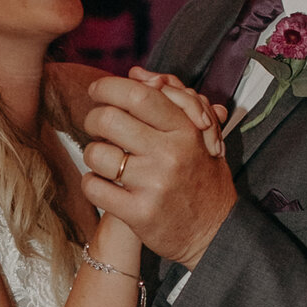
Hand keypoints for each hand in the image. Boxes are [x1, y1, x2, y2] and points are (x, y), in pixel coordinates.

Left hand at [84, 71, 239, 271]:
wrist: (215, 233)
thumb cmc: (203, 179)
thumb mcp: (199, 136)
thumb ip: (173, 101)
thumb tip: (136, 73)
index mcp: (185, 131)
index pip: (138, 95)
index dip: (109, 87)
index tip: (96, 90)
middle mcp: (169, 155)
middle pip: (109, 120)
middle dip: (93, 118)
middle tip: (95, 124)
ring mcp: (153, 184)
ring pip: (97, 154)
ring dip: (92, 153)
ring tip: (103, 159)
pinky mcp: (139, 213)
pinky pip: (94, 187)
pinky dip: (91, 182)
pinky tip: (102, 183)